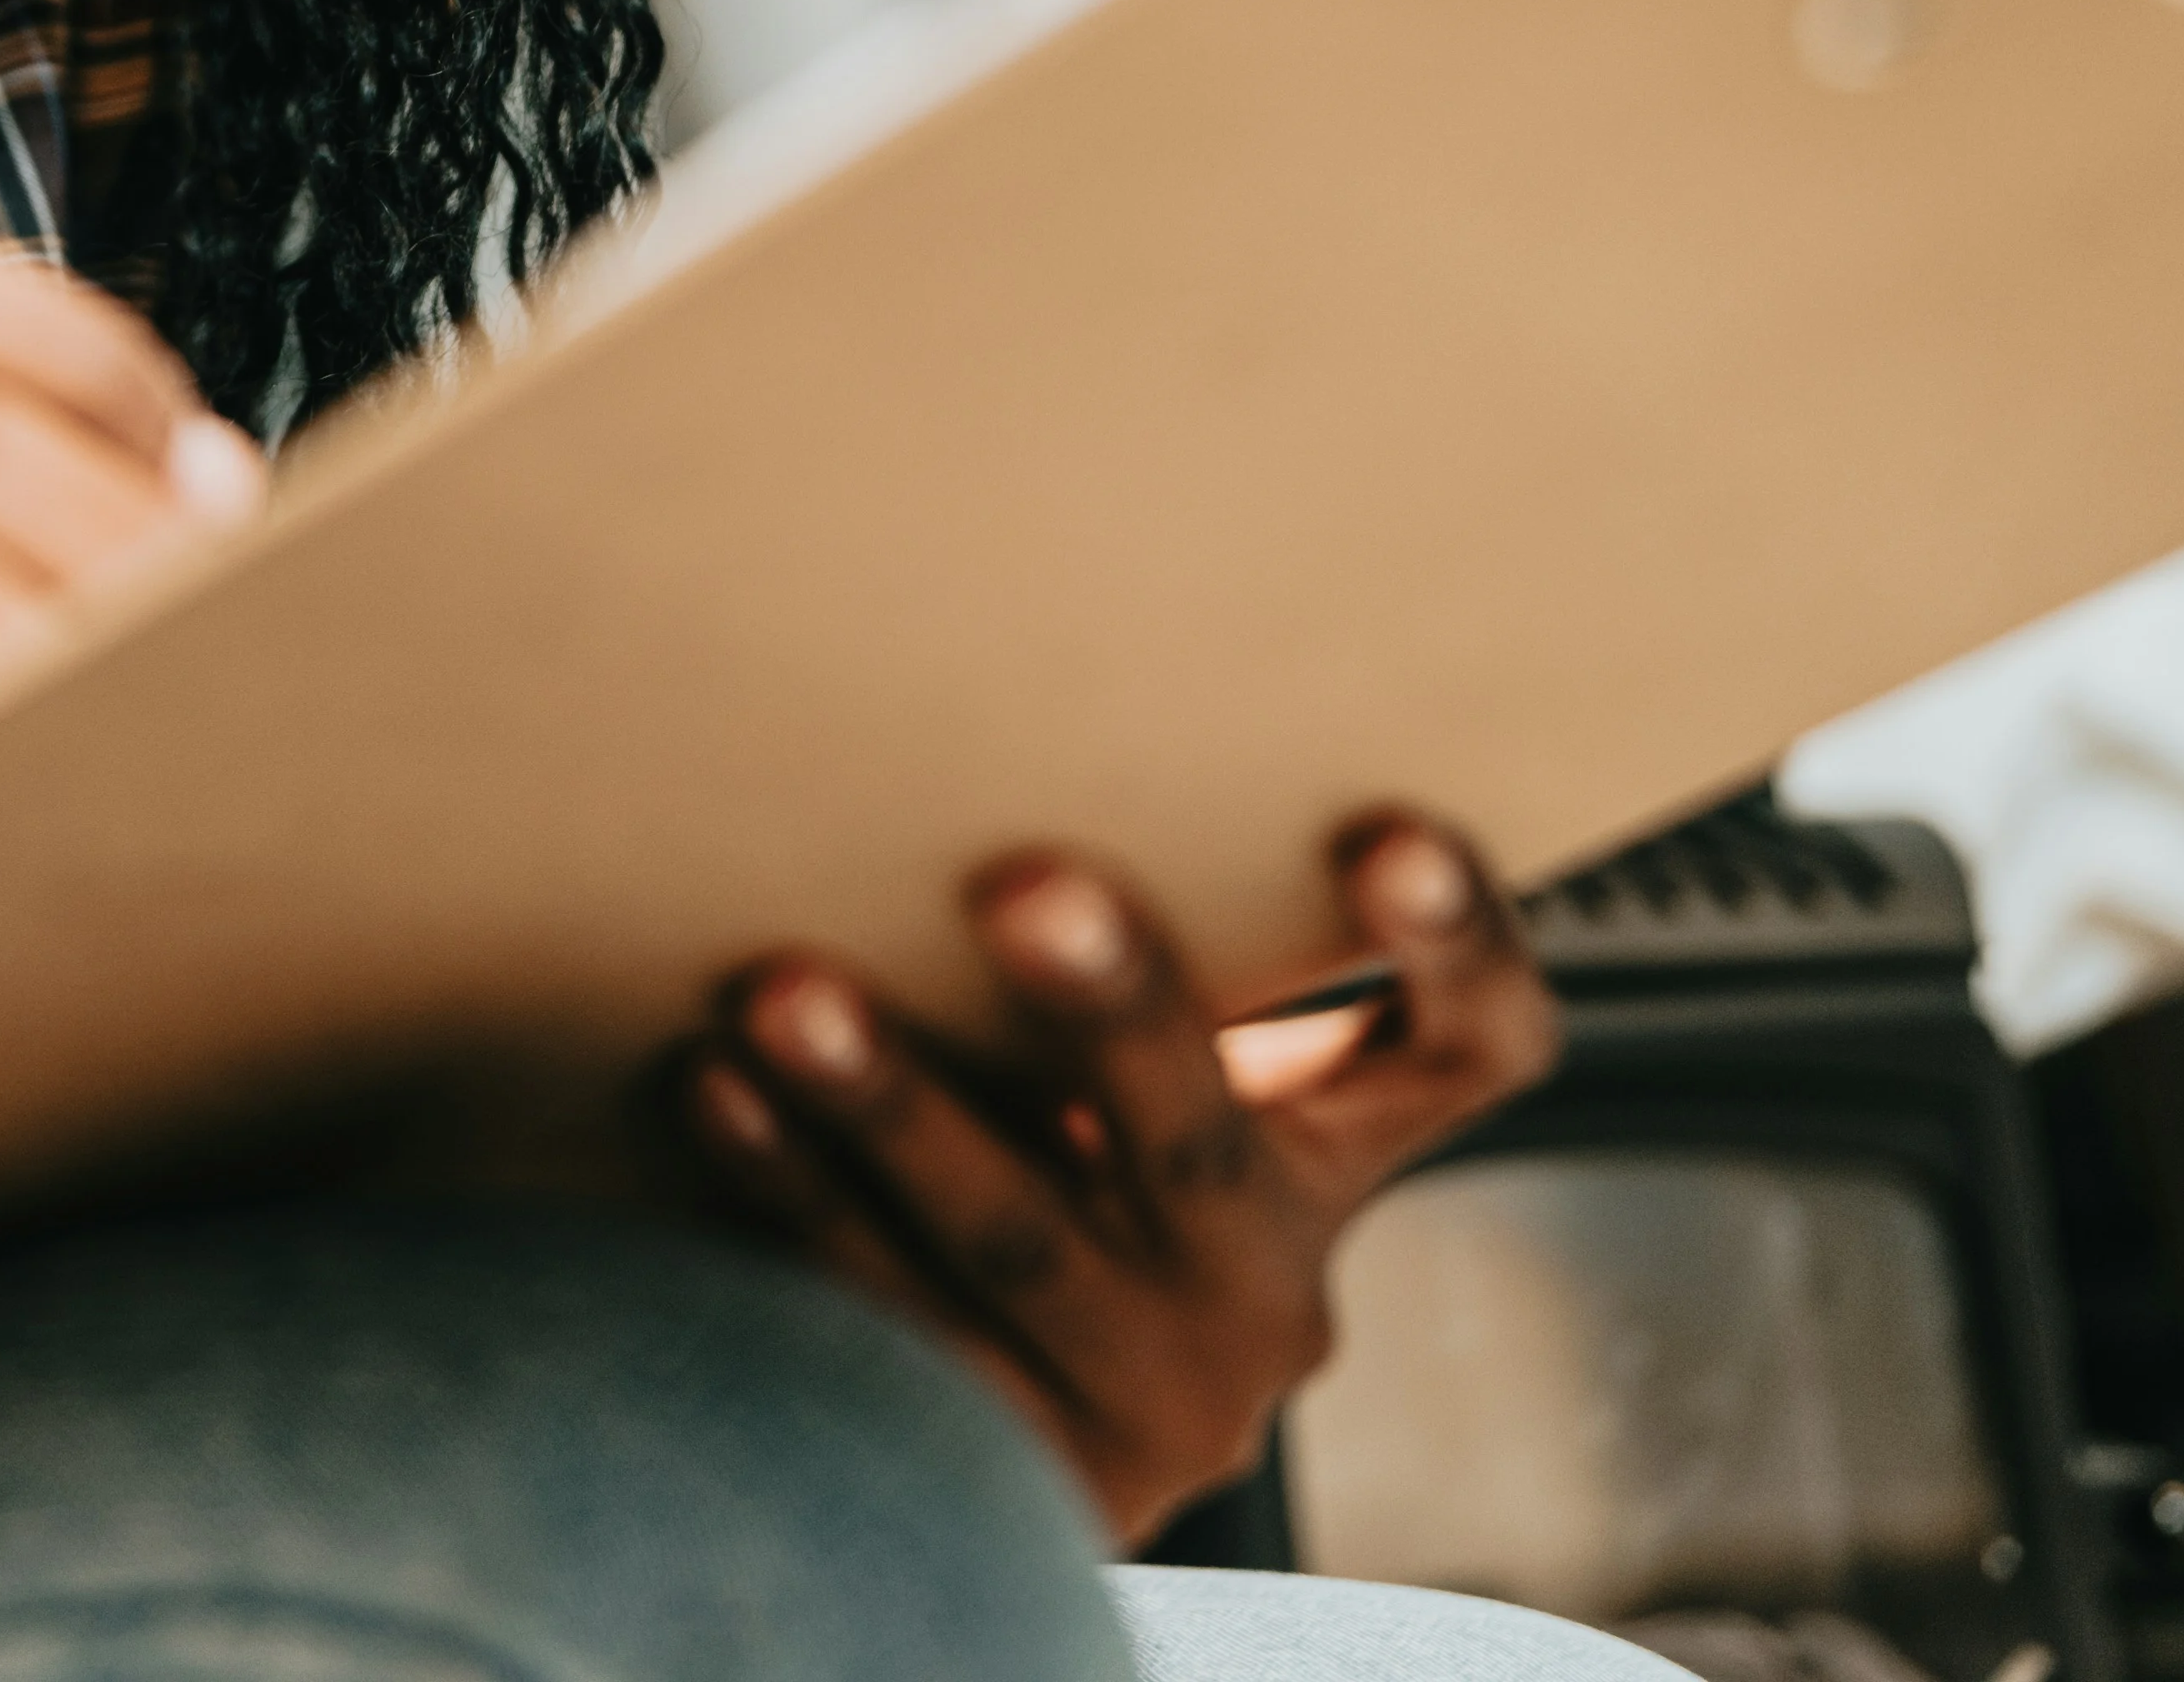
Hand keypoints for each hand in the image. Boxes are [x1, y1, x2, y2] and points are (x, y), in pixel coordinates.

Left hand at [672, 816, 1561, 1541]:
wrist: (966, 1471)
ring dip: (893, 1108)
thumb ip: (1119, 963)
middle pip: (1208, 1145)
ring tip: (782, 992)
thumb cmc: (1037, 1172)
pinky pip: (888, 1317)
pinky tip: (714, 1094)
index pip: (1470, 1051)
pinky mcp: (1008, 1472)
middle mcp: (1264, 1286)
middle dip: (1115, 1010)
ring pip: (1021, 1240)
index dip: (1455, 946)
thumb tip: (953, 710)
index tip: (1387, 830)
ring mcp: (1147, 1396)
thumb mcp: (1121, 1083)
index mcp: (1330, 1155)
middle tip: (1021, 883)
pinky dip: (789, 1196)